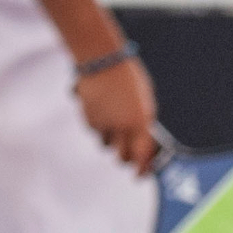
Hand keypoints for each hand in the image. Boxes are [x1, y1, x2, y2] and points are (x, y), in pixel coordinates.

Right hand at [75, 51, 159, 173]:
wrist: (102, 58)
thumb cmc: (129, 77)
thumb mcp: (145, 101)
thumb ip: (143, 123)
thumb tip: (142, 141)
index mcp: (140, 123)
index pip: (141, 157)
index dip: (142, 169)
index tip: (140, 174)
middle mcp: (121, 128)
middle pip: (121, 157)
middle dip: (125, 157)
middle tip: (127, 152)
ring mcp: (103, 124)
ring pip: (105, 144)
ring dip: (110, 139)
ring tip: (114, 120)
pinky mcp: (88, 118)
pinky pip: (95, 129)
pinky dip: (99, 125)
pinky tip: (102, 108)